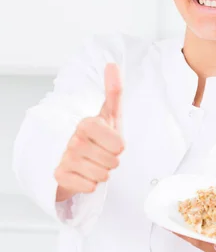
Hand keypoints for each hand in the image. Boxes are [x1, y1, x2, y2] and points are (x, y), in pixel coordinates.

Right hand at [55, 63, 124, 201]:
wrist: (78, 159)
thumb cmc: (99, 136)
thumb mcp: (110, 115)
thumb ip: (114, 91)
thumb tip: (112, 64)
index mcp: (87, 123)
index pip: (120, 145)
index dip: (120, 147)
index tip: (112, 142)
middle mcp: (74, 139)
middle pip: (113, 162)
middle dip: (112, 161)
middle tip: (102, 154)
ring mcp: (65, 158)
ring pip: (102, 176)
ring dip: (102, 173)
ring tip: (94, 163)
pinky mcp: (59, 176)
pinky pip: (90, 187)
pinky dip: (91, 184)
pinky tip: (84, 174)